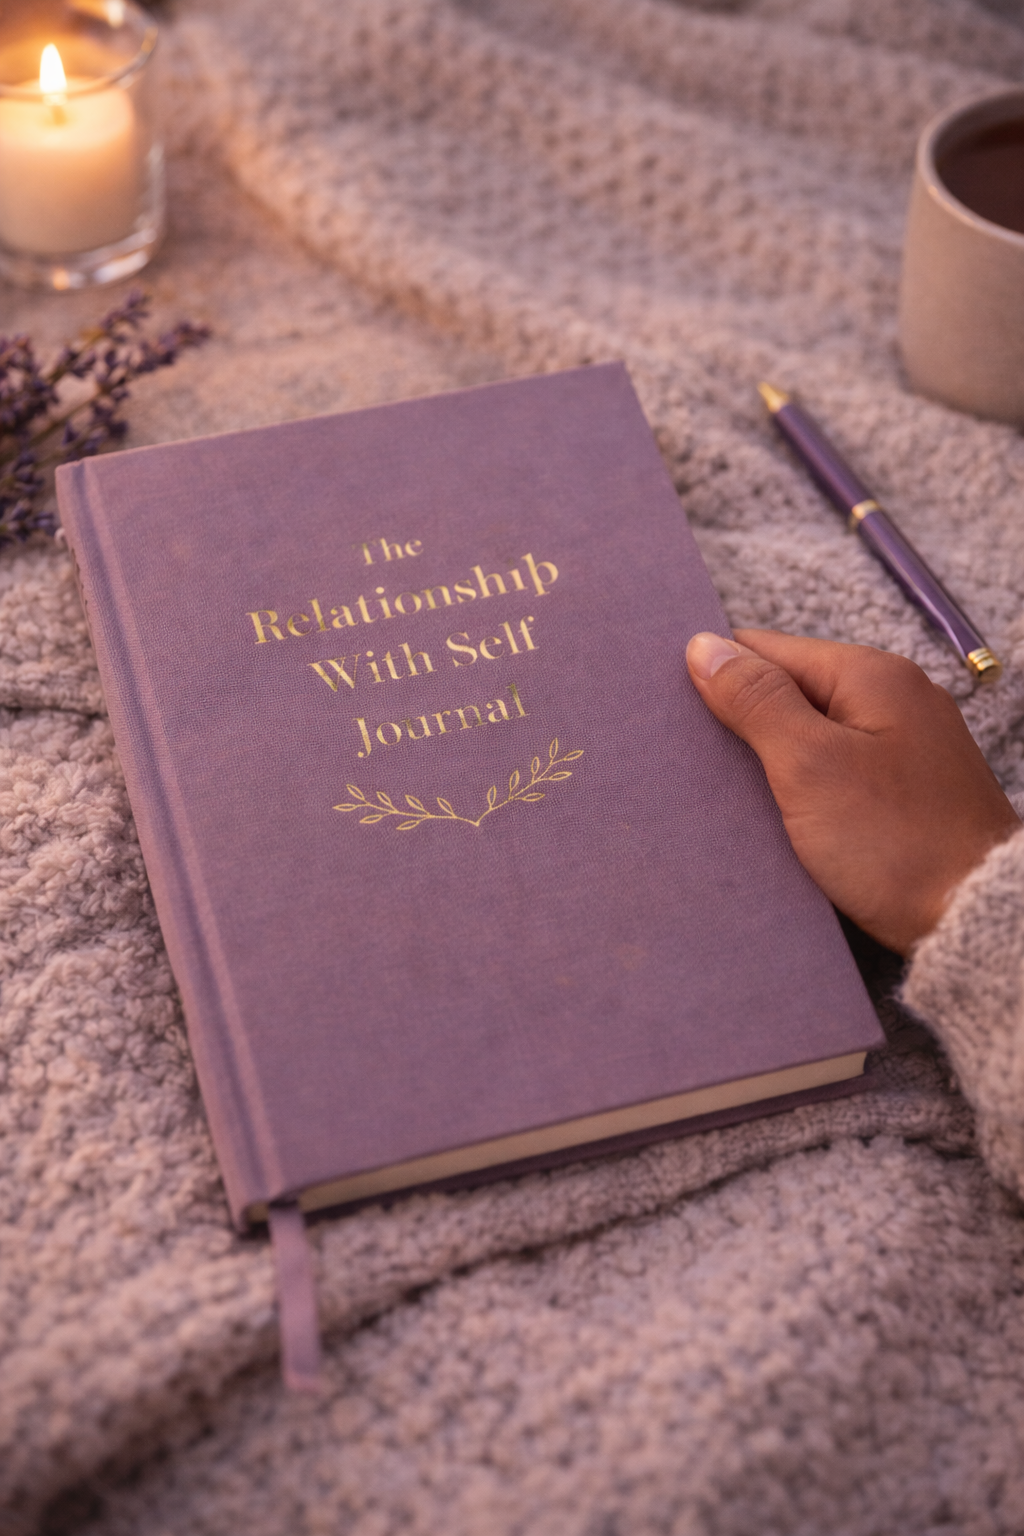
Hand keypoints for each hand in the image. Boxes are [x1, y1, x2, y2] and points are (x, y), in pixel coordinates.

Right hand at [686, 629, 1020, 955]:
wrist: (976, 918)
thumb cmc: (897, 841)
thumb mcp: (809, 764)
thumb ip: (756, 701)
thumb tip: (705, 646)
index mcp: (870, 675)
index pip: (766, 650)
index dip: (715, 676)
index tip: (669, 712)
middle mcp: (891, 700)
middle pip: (788, 693)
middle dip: (737, 723)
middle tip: (686, 760)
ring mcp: (901, 747)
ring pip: (807, 738)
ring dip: (765, 762)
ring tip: (720, 793)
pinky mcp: (901, 792)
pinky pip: (832, 774)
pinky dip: (797, 790)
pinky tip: (771, 818)